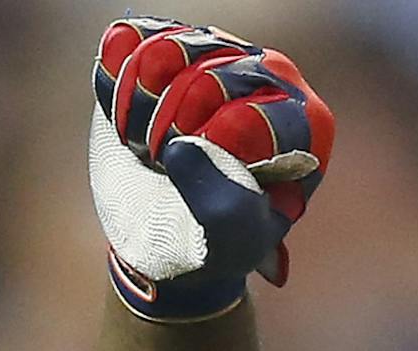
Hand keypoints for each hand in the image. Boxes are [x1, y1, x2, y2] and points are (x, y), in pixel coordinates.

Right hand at [88, 17, 333, 322]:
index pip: (254, 114)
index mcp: (302, 125)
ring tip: (142, 145)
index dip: (211, 147)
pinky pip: (132, 39)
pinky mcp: (167, 48)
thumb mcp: (230, 244)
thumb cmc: (212, 242)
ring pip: (170, 49)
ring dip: (139, 106)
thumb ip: (224, 208)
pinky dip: (115, 77)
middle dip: (170, 129)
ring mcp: (216, 56)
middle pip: (210, 74)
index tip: (194, 179)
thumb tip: (184, 150)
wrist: (162, 233)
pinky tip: (121, 115)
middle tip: (161, 165)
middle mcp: (267, 79)